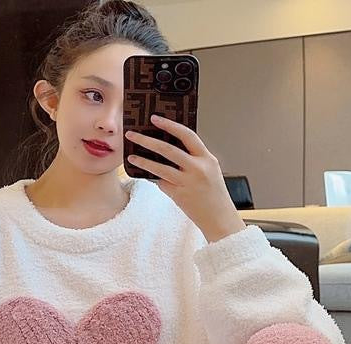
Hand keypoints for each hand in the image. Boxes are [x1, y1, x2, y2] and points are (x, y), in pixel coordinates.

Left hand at [124, 114, 245, 243]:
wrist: (219, 218)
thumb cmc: (214, 194)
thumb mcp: (210, 170)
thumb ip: (194, 158)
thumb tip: (171, 147)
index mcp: (207, 158)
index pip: (187, 135)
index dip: (169, 125)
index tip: (155, 118)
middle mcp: (197, 168)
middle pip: (167, 149)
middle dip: (146, 140)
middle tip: (132, 135)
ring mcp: (187, 182)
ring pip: (159, 167)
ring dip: (142, 161)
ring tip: (131, 157)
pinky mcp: (179, 196)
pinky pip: (161, 183)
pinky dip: (153, 178)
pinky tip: (144, 174)